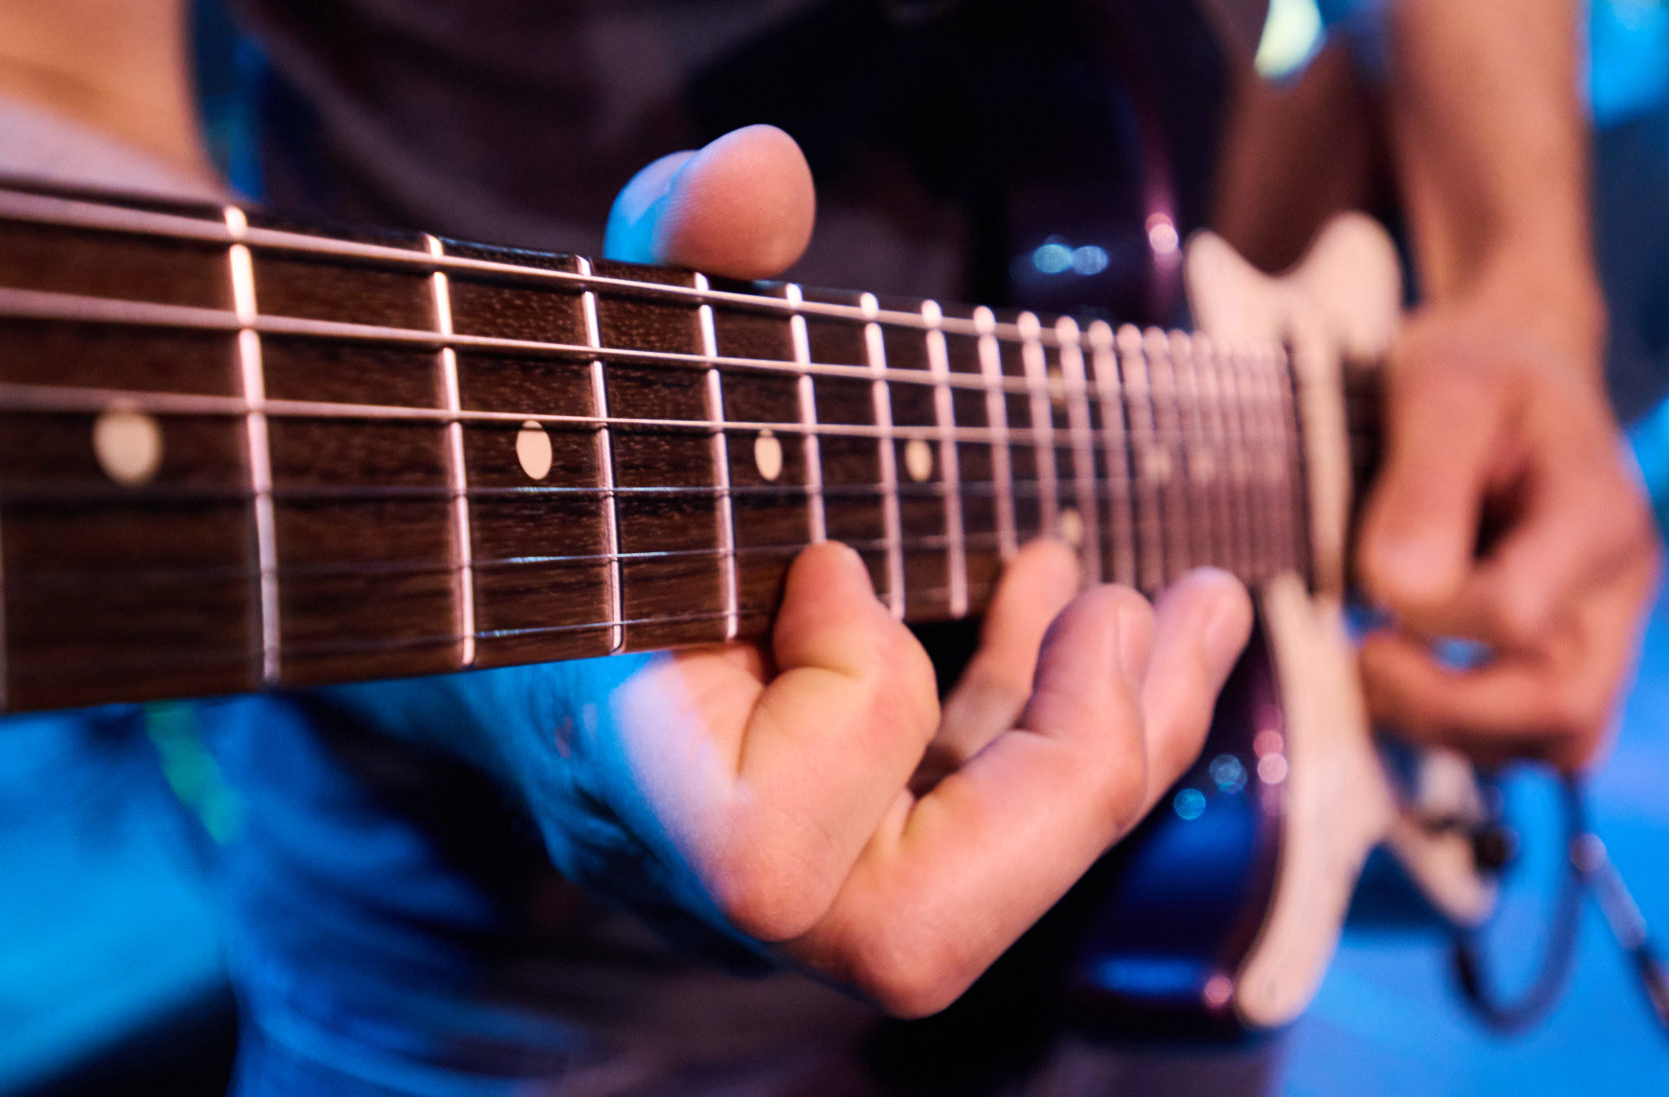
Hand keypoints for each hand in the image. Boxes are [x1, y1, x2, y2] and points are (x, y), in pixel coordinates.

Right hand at [491, 127, 1251, 1015]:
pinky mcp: (834, 835)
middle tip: (1131, 609)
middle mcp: (693, 870)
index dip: (857, 707)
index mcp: (616, 782)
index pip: (772, 859)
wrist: (472, 557)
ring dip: (1113, 741)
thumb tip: (761, 168)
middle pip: (914, 941)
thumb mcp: (609, 332)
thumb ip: (674, 253)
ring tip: (1196, 600)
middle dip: (1072, 779)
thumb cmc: (544, 455)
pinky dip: (1054, 718)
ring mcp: (771, 873)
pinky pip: (969, 823)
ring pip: (976, 897)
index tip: (831, 560)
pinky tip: (1086, 597)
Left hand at [1354, 290, 1658, 771]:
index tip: (1369, 573)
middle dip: (1447, 709)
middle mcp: (1618, 588)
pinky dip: (1465, 729)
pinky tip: (1402, 679)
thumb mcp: (1440, 388)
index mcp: (1598, 514)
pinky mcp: (1569, 653)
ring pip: (1556, 741)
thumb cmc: (1477, 368)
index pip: (1519, 616)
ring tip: (1374, 666)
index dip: (1431, 615)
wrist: (1514, 361)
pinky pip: (1535, 735)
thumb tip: (1395, 590)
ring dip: (1453, 730)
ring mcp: (1602, 629)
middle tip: (1362, 657)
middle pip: (1566, 713)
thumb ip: (1425, 483)